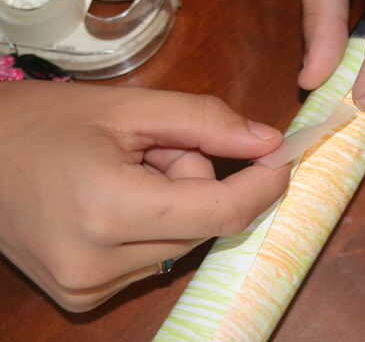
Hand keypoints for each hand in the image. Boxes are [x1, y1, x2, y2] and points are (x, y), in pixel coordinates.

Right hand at [0, 81, 288, 311]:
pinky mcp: (83, 296)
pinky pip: (154, 258)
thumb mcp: (128, 107)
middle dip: (198, 181)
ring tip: (126, 172)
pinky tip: (114, 200)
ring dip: (175, 203)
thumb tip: (270, 143)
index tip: (283, 160)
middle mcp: (99, 265)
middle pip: (203, 225)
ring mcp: (89, 288)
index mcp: (109, 210)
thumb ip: (205, 121)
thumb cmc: (41, 122)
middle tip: (157, 148)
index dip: (263, 187)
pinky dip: (153, 225)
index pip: (221, 212)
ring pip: (182, 242)